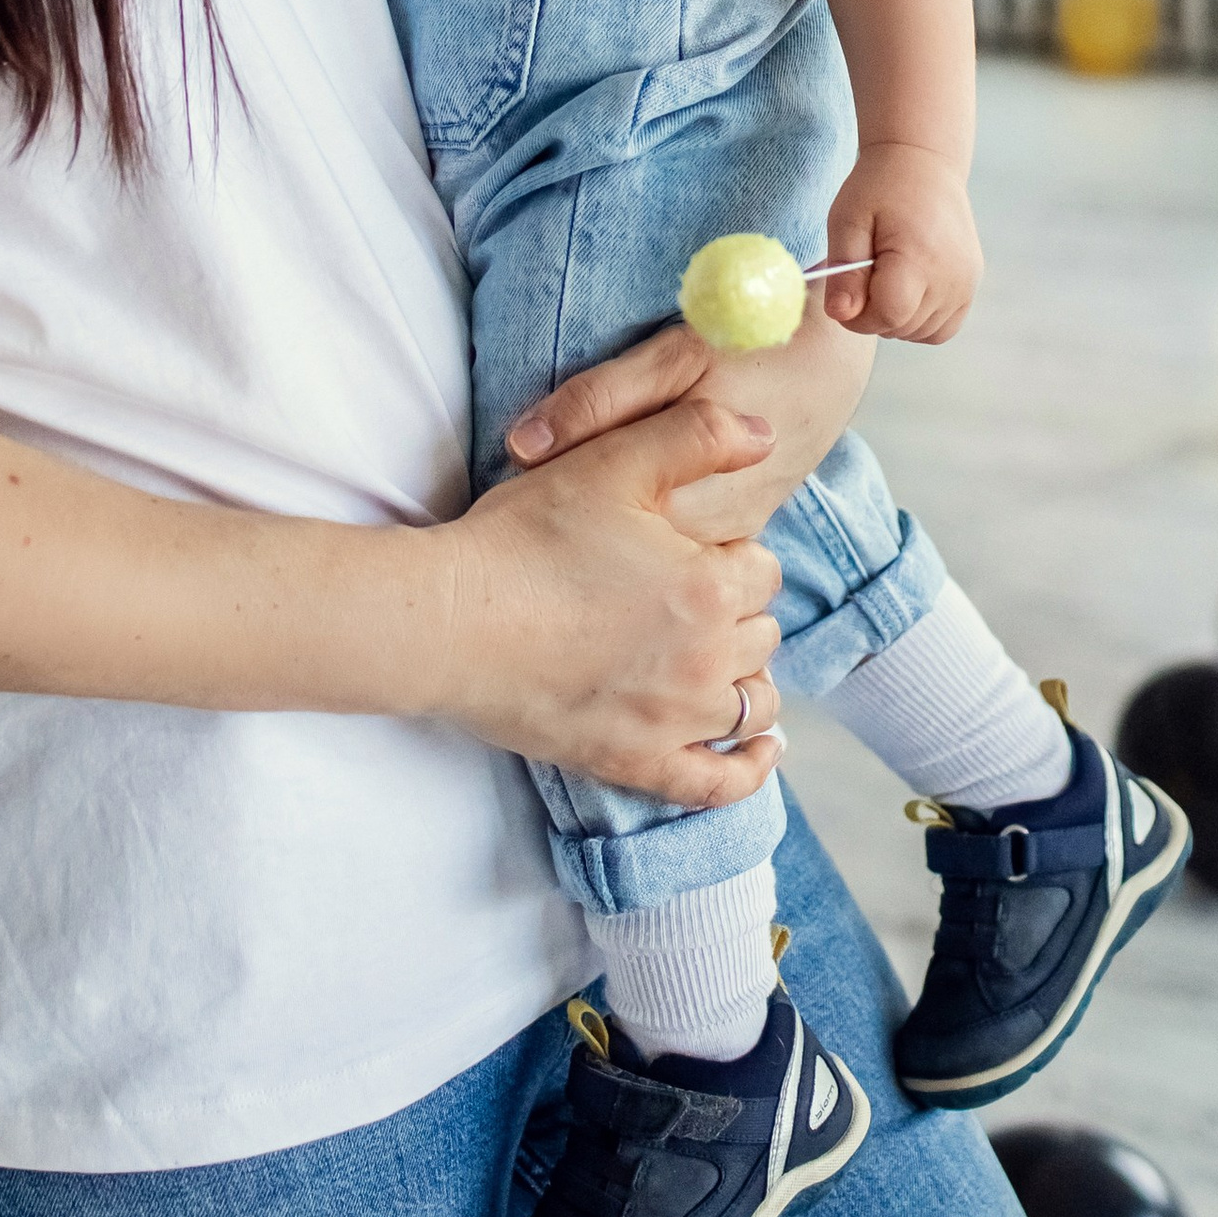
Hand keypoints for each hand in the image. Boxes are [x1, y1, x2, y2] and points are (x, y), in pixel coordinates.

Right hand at [428, 394, 789, 808]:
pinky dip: (749, 770)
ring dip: (744, 675)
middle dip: (735, 609)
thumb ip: (698, 434)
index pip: (761, 568)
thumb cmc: (525, 538)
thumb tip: (766, 432)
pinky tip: (763, 751)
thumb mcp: (612, 460)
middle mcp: (708, 662)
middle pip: (760, 633)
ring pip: (752, 702)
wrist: (451, 621)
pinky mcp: (636, 762)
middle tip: (679, 591)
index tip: (683, 547)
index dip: (727, 551)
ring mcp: (675, 722)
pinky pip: (717, 784)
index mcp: (710, 587)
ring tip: (716, 656)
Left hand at [505, 312, 874, 544]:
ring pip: (654, 558)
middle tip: (533, 504)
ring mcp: (732, 535)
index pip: (592, 541)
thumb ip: (597, 402)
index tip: (513, 503)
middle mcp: (713, 536)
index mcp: (687, 500)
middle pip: (621, 557)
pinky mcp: (742, 524)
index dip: (546, 525)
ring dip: (612, 537)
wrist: (832, 352)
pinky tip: (623, 505)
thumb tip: (522, 445)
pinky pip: (685, 546)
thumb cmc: (748, 344)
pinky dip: (649, 530)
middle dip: (574, 537)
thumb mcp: (669, 358)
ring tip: (575, 508)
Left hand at [818, 142, 981, 341]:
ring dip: (895, 318)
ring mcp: (966, 283)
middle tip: (866, 272)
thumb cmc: (879, 187)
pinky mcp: (971, 285)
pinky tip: (906, 290)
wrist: (923, 162)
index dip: (858, 314)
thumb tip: (841, 315)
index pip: (887, 316)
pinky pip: (942, 328)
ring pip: (920, 333)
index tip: (847, 290)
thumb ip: (844, 273)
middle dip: (873, 312)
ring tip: (886, 276)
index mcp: (920, 257)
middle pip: (901, 327)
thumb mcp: (848, 221)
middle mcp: (952, 276)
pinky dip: (919, 320)